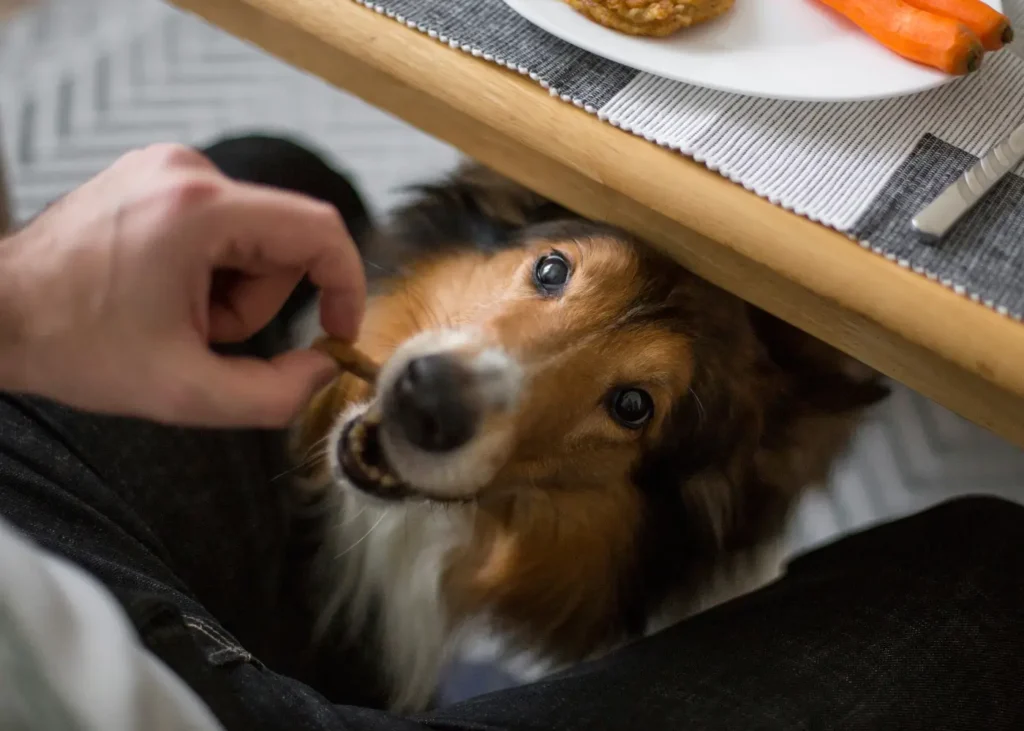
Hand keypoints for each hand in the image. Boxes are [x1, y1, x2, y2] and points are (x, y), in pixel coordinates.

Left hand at [0, 144, 364, 426]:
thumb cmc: (72, 344)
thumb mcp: (185, 392)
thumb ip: (275, 394)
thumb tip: (323, 369)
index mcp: (200, 210)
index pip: (319, 230)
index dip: (345, 284)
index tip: (338, 330)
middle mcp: (189, 171)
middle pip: (283, 242)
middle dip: (256, 301)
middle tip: (202, 334)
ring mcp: (168, 168)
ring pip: (253, 237)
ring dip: (230, 289)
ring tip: (174, 315)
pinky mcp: (156, 177)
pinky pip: (222, 226)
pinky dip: (208, 268)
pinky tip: (162, 291)